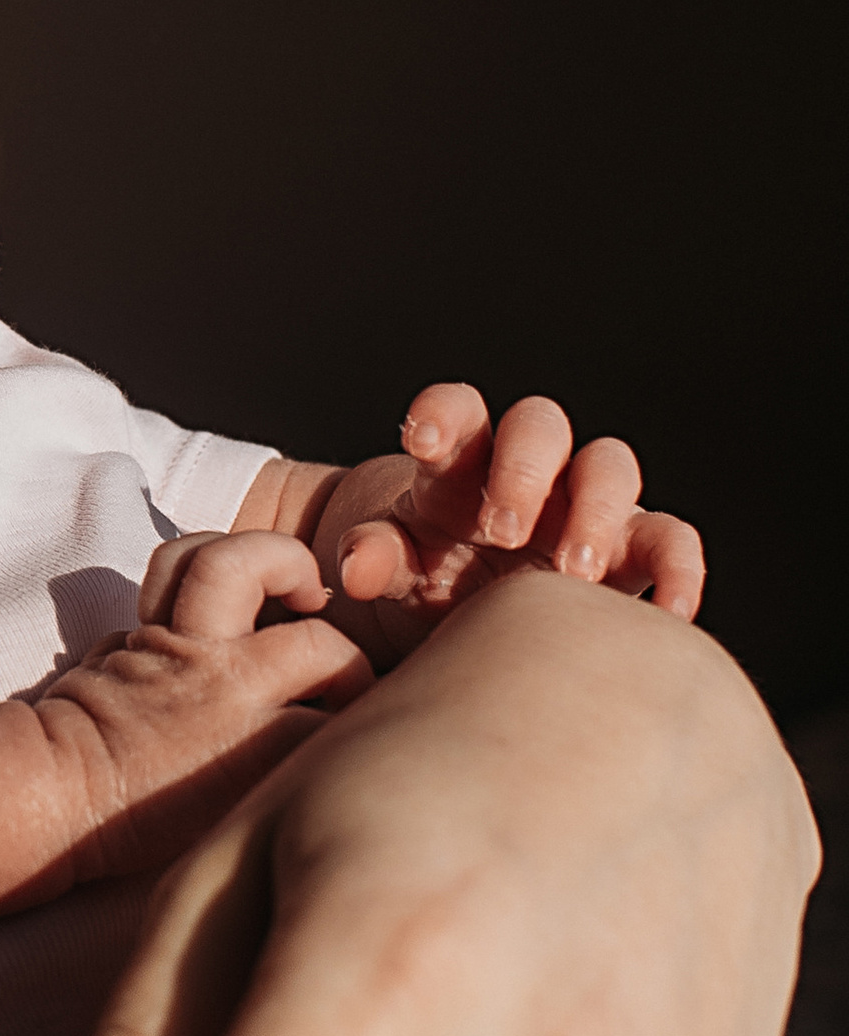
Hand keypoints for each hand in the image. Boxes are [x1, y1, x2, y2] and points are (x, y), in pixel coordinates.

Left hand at [330, 384, 704, 652]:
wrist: (471, 626)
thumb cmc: (427, 578)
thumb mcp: (392, 569)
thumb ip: (374, 557)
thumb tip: (358, 564)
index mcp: (460, 460)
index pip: (459, 410)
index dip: (443, 413)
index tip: (422, 441)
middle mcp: (529, 469)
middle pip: (540, 426)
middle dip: (523, 470)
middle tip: (502, 531)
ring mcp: (585, 504)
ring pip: (610, 467)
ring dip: (595, 511)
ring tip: (572, 574)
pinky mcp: (633, 550)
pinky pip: (670, 541)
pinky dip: (678, 571)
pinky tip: (667, 617)